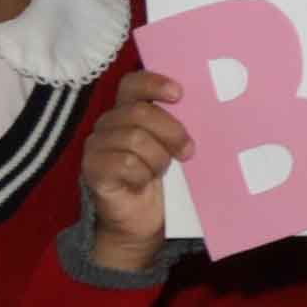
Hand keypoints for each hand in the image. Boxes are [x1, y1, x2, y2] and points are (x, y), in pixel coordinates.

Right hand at [78, 72, 190, 281]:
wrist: (144, 222)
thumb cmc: (165, 181)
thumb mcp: (176, 149)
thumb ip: (182, 127)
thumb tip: (213, 107)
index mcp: (129, 111)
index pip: (133, 84)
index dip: (154, 83)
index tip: (179, 94)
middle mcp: (109, 124)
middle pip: (139, 112)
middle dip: (171, 131)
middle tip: (188, 151)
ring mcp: (97, 146)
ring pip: (134, 138)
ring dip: (157, 158)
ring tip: (162, 172)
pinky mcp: (92, 169)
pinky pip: (124, 162)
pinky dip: (142, 174)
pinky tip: (143, 183)